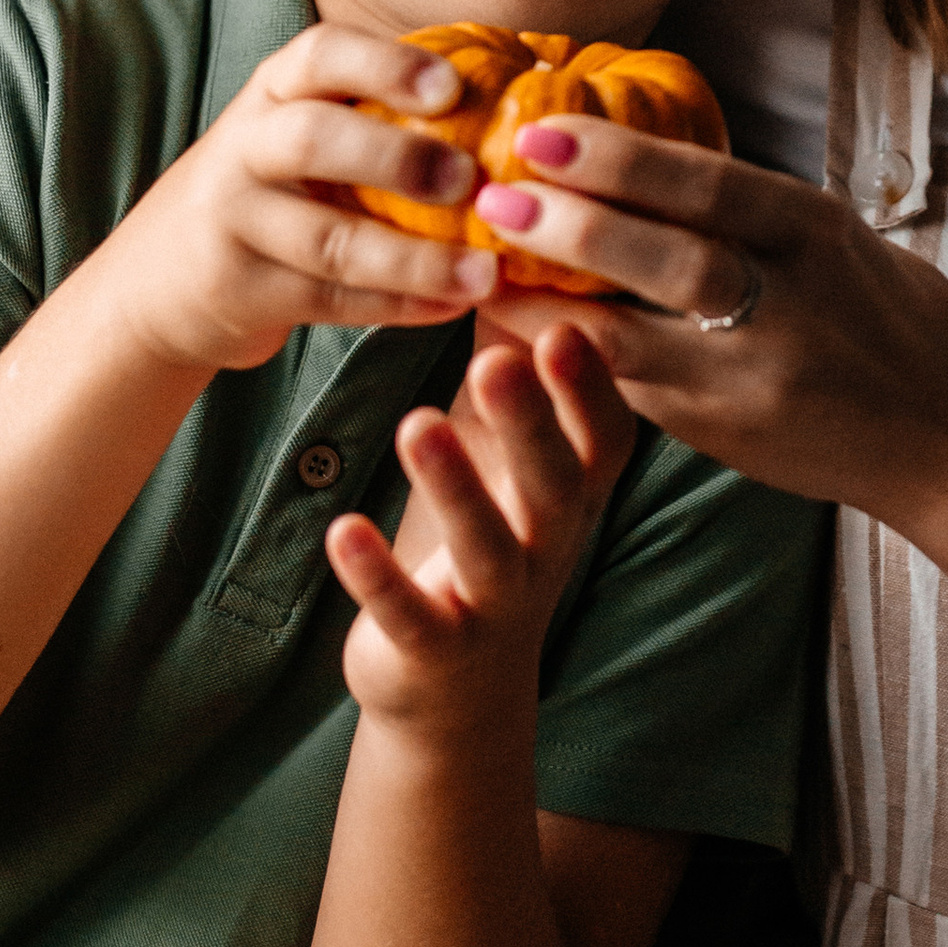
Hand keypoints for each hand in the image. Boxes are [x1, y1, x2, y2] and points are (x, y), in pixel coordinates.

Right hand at [90, 27, 499, 378]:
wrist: (157, 281)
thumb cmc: (273, 189)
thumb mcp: (301, 133)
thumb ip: (380, 109)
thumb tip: (526, 69)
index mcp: (272, 92)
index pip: (320, 55)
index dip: (386, 65)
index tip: (452, 86)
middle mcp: (244, 147)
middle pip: (314, 140)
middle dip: (398, 157)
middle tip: (471, 178)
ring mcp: (234, 222)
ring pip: (330, 240)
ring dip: (416, 259)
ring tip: (487, 273)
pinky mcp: (239, 292)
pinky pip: (329, 300)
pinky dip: (397, 305)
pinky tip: (451, 307)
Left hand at [326, 324, 637, 740]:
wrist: (457, 693)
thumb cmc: (486, 540)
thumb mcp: (510, 463)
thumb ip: (515, 375)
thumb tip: (506, 253)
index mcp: (571, 497)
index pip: (604, 439)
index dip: (591, 389)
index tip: (568, 325)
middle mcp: (548, 548)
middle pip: (553, 483)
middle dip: (528, 422)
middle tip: (494, 359)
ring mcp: (495, 604)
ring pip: (486, 547)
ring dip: (454, 485)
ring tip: (415, 424)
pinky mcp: (432, 650)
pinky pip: (408, 615)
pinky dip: (378, 576)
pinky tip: (343, 529)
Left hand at [458, 118, 947, 544]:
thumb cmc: (896, 324)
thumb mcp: (843, 245)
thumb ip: (759, 214)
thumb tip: (650, 162)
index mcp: (821, 236)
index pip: (711, 186)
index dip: (620, 159)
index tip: (542, 133)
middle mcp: (794, 306)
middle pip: (672, 259)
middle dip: (575, 224)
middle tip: (496, 193)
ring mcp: (758, 380)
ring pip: (636, 339)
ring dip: (552, 301)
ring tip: (484, 268)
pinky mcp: (727, 436)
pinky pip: (630, 390)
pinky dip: (570, 356)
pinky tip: (517, 332)